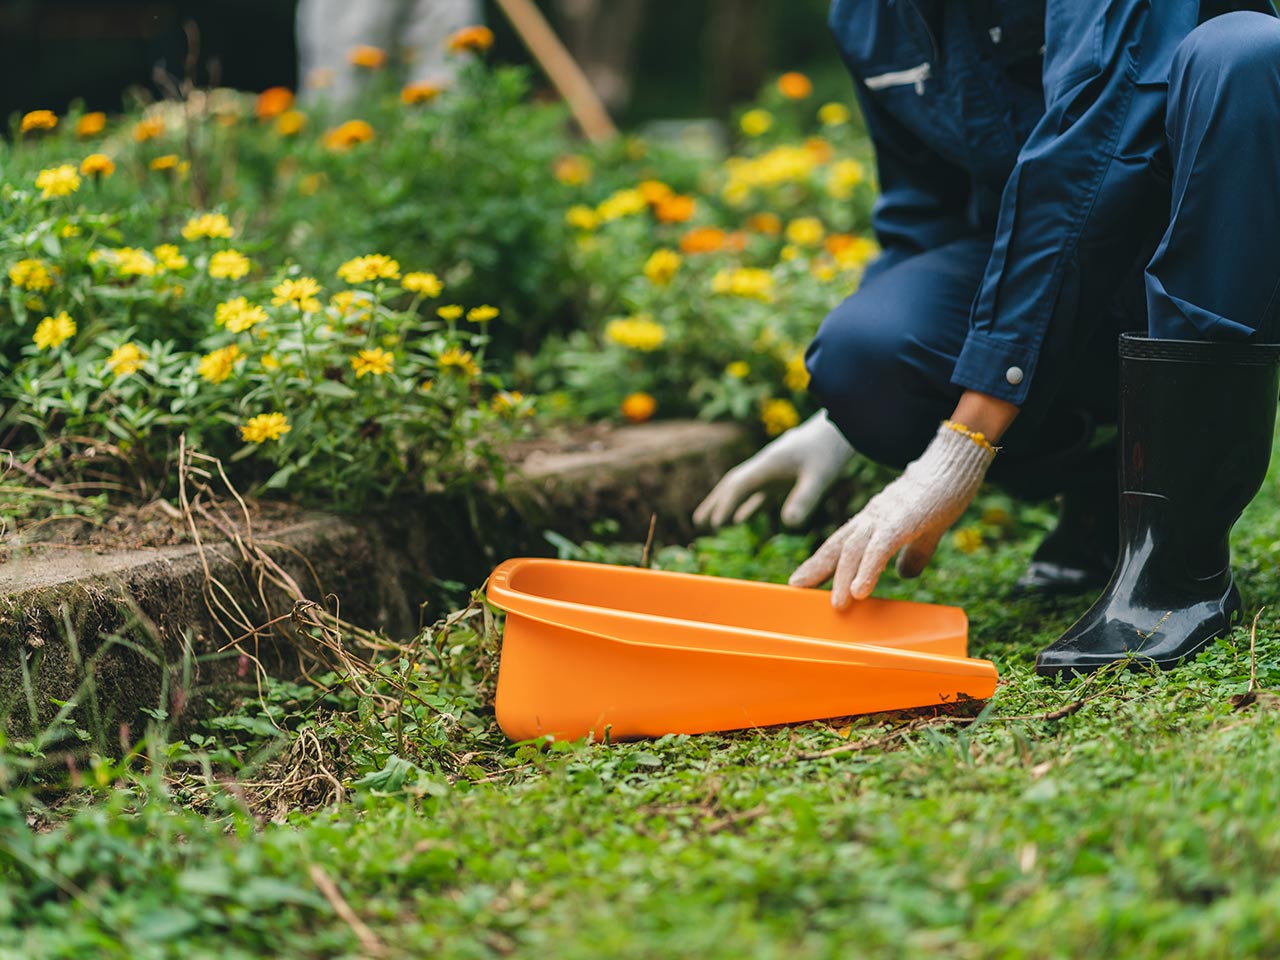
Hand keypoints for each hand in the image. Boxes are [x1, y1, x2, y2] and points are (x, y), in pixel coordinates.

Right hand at [694, 410, 854, 528]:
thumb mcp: (820, 477)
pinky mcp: (782, 474)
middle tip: (699, 522)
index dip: (725, 504)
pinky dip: (746, 505)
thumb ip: (804, 499)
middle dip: (715, 503)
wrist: (839, 428)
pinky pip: (757, 492)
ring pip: (742, 488)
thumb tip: (788, 524)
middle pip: (732, 484)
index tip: (714, 524)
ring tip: (710, 522)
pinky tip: (741, 518)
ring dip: (726, 504)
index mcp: (768, 464)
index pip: (739, 486)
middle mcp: (765, 466)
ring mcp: (772, 470)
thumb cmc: (830, 451)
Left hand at [788, 422, 995, 605]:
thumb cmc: (942, 494)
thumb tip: (904, 574)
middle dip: (816, 568)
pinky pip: (880, 548)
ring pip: (855, 549)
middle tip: (796, 588)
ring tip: (837, 605)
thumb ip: (913, 553)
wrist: (956, 465)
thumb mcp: (925, 531)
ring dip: (843, 578)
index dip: (821, 562)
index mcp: (875, 520)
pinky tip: (859, 590)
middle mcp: (872, 517)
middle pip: (838, 545)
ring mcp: (885, 517)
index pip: (841, 543)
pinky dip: (867, 570)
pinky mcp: (902, 520)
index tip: (802, 580)